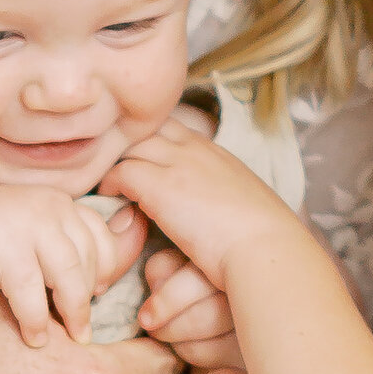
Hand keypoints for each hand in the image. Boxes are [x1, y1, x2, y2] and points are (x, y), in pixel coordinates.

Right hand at [0, 184, 144, 346]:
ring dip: (74, 313)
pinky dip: (36, 321)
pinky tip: (35, 338)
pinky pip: (32, 294)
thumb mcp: (29, 235)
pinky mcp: (3, 250)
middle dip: (89, 297)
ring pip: (69, 277)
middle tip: (83, 327)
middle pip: (91, 259)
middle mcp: (49, 207)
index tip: (96, 295)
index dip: (106, 270)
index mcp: (58, 203)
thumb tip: (106, 283)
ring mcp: (26, 225)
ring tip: (74, 338)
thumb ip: (63, 247)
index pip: (102, 237)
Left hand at [108, 119, 299, 283]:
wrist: (265, 247)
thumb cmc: (262, 238)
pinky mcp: (160, 185)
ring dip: (116, 161)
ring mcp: (177, 164)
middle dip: (129, 142)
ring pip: (131, 144)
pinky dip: (111, 183)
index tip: (143, 159)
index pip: (175, 128)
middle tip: (113, 165)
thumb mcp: (245, 204)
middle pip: (149, 126)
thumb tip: (213, 212)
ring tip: (107, 182)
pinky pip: (122, 172)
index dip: (154, 140)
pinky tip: (110, 198)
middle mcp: (196, 149)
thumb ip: (222, 197)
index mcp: (217, 152)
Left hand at [139, 242, 263, 373]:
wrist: (244, 363)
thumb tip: (150, 268)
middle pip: (208, 311)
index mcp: (238, 270)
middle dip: (172, 327)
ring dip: (183, 355)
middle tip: (156, 333)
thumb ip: (165, 269)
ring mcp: (255, 345)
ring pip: (207, 349)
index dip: (169, 296)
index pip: (199, 275)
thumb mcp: (181, 283)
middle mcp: (254, 303)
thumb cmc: (202, 313)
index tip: (148, 315)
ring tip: (174, 355)